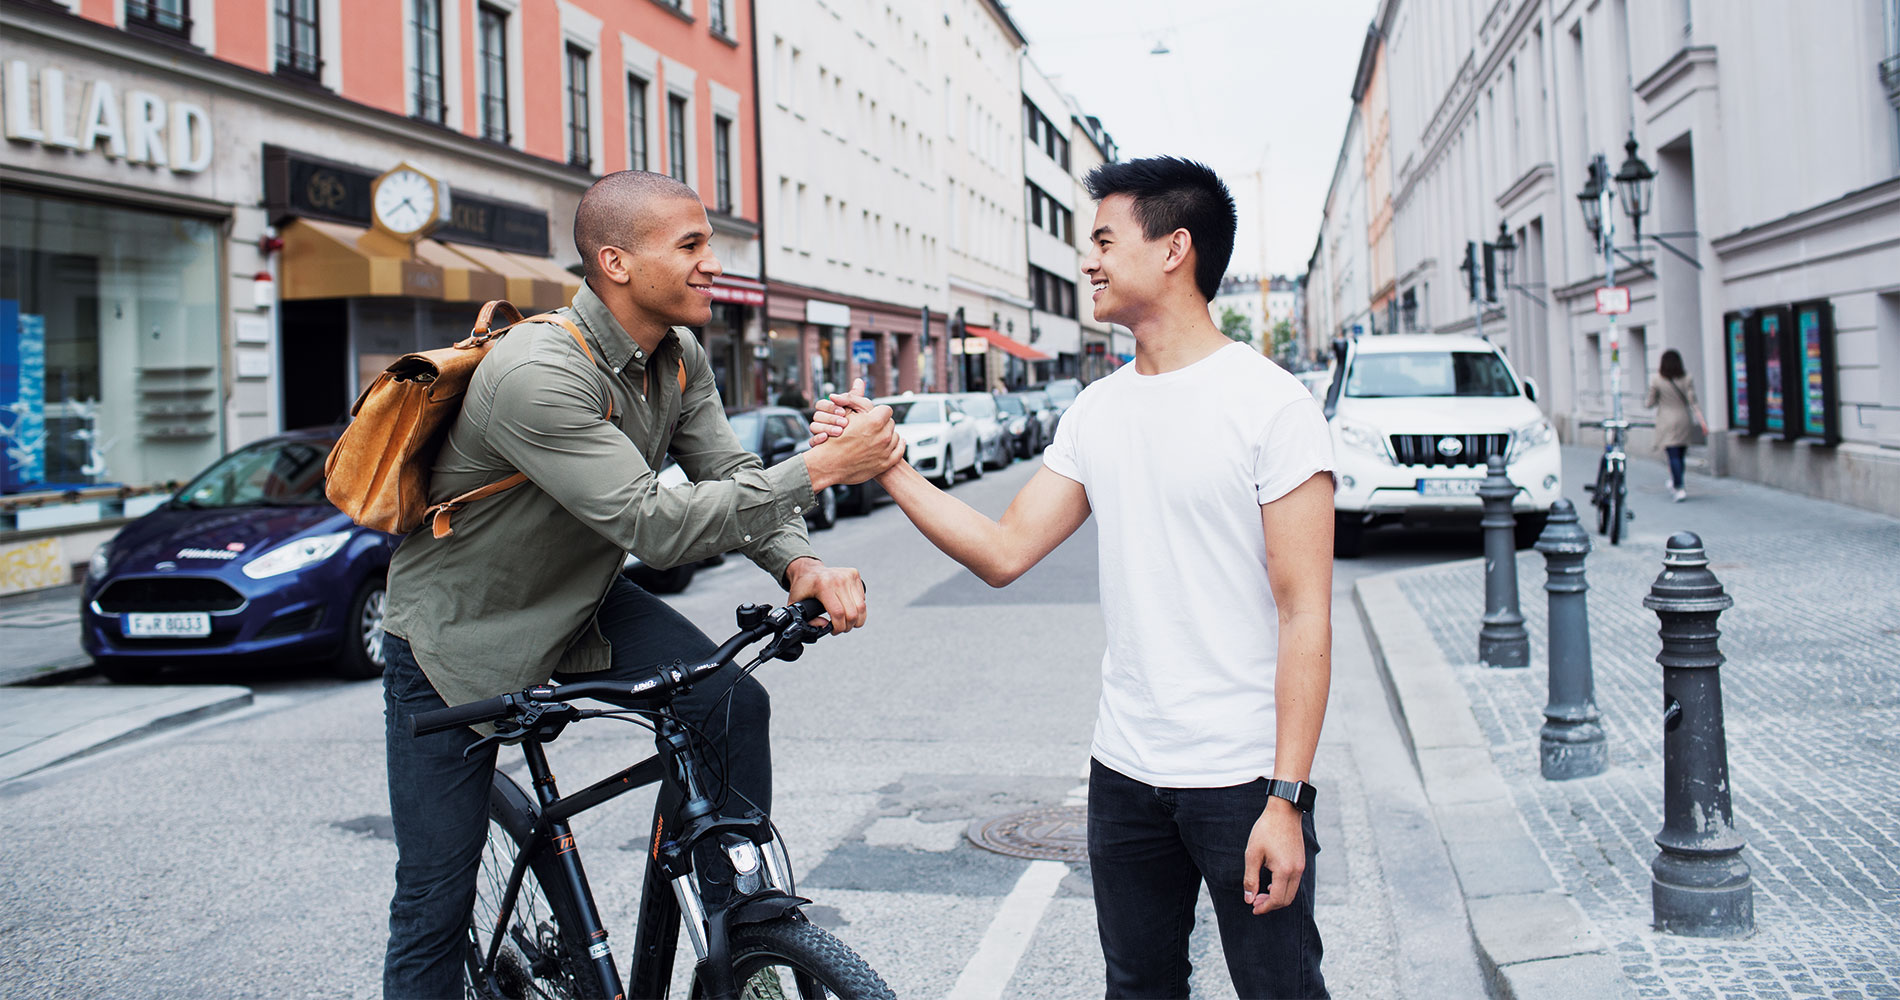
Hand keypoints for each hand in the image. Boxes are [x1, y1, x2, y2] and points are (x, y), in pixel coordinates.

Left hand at [784, 557, 866, 634]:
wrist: (808, 569)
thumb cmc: (803, 587)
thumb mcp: (797, 604)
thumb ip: (808, 620)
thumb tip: (824, 626)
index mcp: (823, 586)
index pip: (838, 613)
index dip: (838, 627)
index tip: (834, 631)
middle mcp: (838, 579)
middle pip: (852, 612)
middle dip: (848, 626)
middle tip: (841, 628)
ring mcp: (847, 576)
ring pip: (861, 607)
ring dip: (856, 620)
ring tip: (848, 622)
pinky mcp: (854, 574)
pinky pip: (862, 598)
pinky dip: (858, 608)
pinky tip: (848, 609)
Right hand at [803, 388, 902, 489]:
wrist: (828, 465)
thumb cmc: (833, 439)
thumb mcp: (843, 414)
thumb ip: (854, 397)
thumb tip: (859, 381)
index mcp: (874, 422)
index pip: (886, 410)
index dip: (877, 412)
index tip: (871, 415)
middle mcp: (883, 436)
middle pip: (890, 423)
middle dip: (882, 424)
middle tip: (872, 427)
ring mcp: (885, 451)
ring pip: (895, 436)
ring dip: (888, 435)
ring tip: (876, 437)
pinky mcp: (885, 463)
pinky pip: (899, 452)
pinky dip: (898, 446)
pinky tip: (894, 443)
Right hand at [809, 378, 872, 444]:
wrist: (869, 446)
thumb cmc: (866, 424)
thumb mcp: (863, 409)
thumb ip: (858, 396)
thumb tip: (859, 381)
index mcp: (830, 410)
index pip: (821, 404)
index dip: (830, 407)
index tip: (843, 412)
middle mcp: (824, 421)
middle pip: (817, 415)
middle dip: (830, 418)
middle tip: (844, 423)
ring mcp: (820, 433)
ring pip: (813, 427)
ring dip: (826, 427)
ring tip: (840, 432)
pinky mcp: (820, 447)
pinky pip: (812, 442)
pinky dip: (817, 439)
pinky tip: (826, 438)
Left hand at [1241, 798, 1305, 914]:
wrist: (1284, 811)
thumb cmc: (1266, 830)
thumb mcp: (1252, 854)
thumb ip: (1250, 879)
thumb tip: (1249, 899)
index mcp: (1284, 871)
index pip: (1277, 899)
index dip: (1264, 907)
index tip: (1253, 908)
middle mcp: (1296, 871)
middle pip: (1286, 899)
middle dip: (1270, 905)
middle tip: (1254, 902)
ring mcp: (1301, 866)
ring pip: (1291, 892)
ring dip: (1277, 897)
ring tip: (1260, 893)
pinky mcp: (1301, 861)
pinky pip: (1294, 882)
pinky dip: (1283, 888)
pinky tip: (1270, 883)